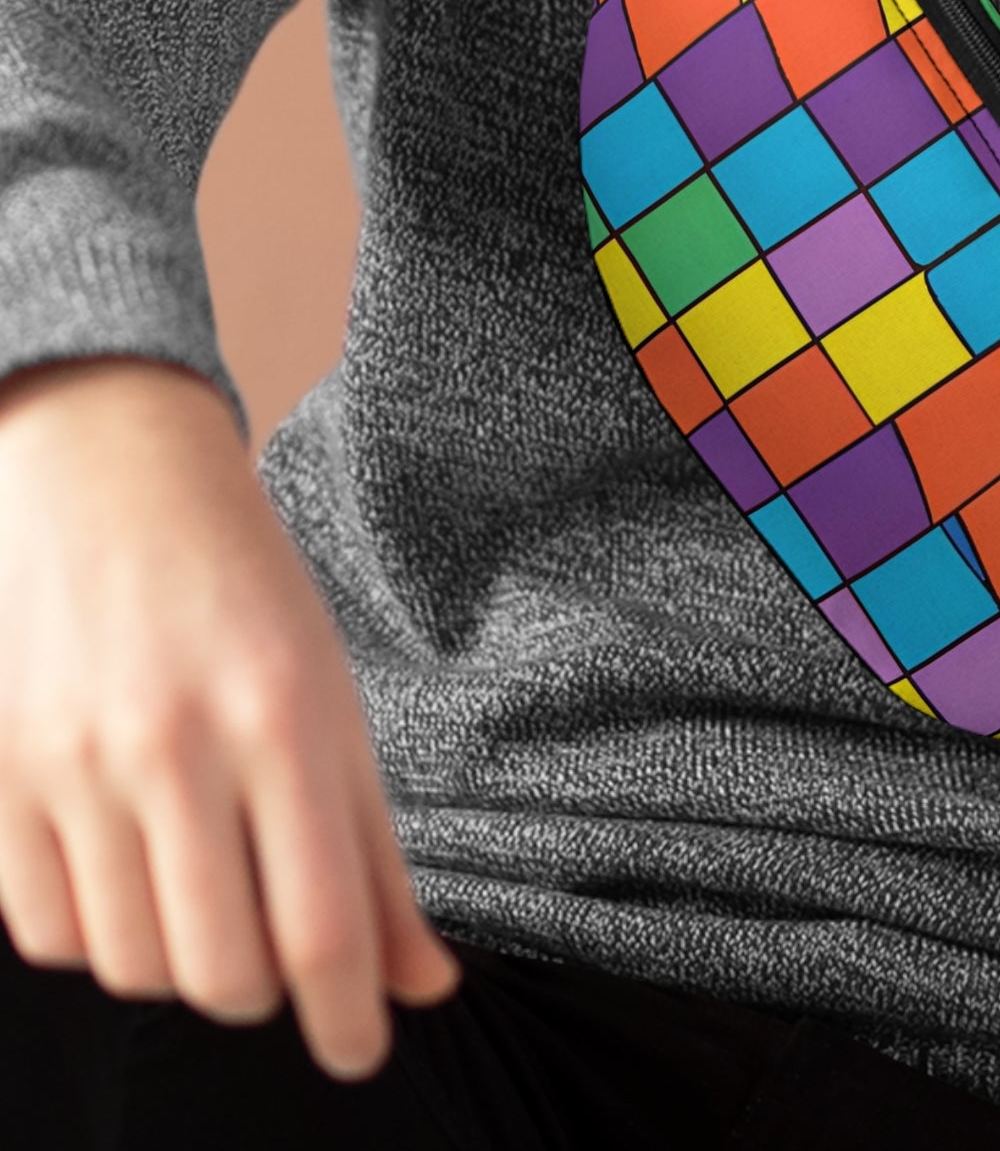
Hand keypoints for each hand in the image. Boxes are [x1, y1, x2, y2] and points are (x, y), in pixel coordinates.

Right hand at [0, 355, 462, 1080]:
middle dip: (267, 991)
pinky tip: (134, 873)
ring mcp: (75, 768)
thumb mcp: (337, 703)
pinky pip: (49, 935)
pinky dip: (103, 934)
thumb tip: (424, 985)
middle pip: (224, 972)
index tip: (363, 1049)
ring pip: (134, 967)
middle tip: (281, 946)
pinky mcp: (0, 785)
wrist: (114, 483)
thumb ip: (375, 853)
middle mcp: (178, 748)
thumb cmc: (248, 596)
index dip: (348, 1018)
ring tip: (209, 896)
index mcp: (286, 719)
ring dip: (185, 964)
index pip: (322, 924)